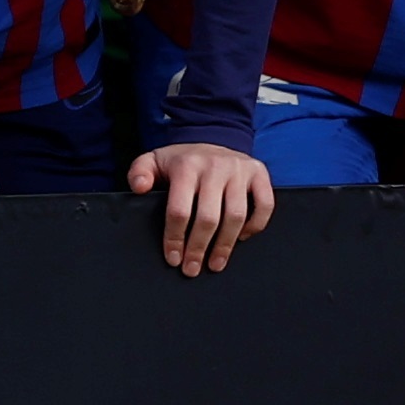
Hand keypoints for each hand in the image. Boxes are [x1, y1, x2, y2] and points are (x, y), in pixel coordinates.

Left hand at [136, 138, 274, 273]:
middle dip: (198, 248)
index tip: (173, 258)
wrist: (213, 136)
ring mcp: (240, 169)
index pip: (179, 210)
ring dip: (225, 245)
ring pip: (236, 215)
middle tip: (192, 269)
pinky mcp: (259, 173)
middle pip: (208, 217)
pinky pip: (265, 204)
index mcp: (187, 166)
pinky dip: (256, 225)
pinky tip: (242, 238)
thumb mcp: (153, 161)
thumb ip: (139, 173)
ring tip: (215, 264)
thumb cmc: (181, 161)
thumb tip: (139, 188)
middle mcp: (215, 166)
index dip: (175, 238)